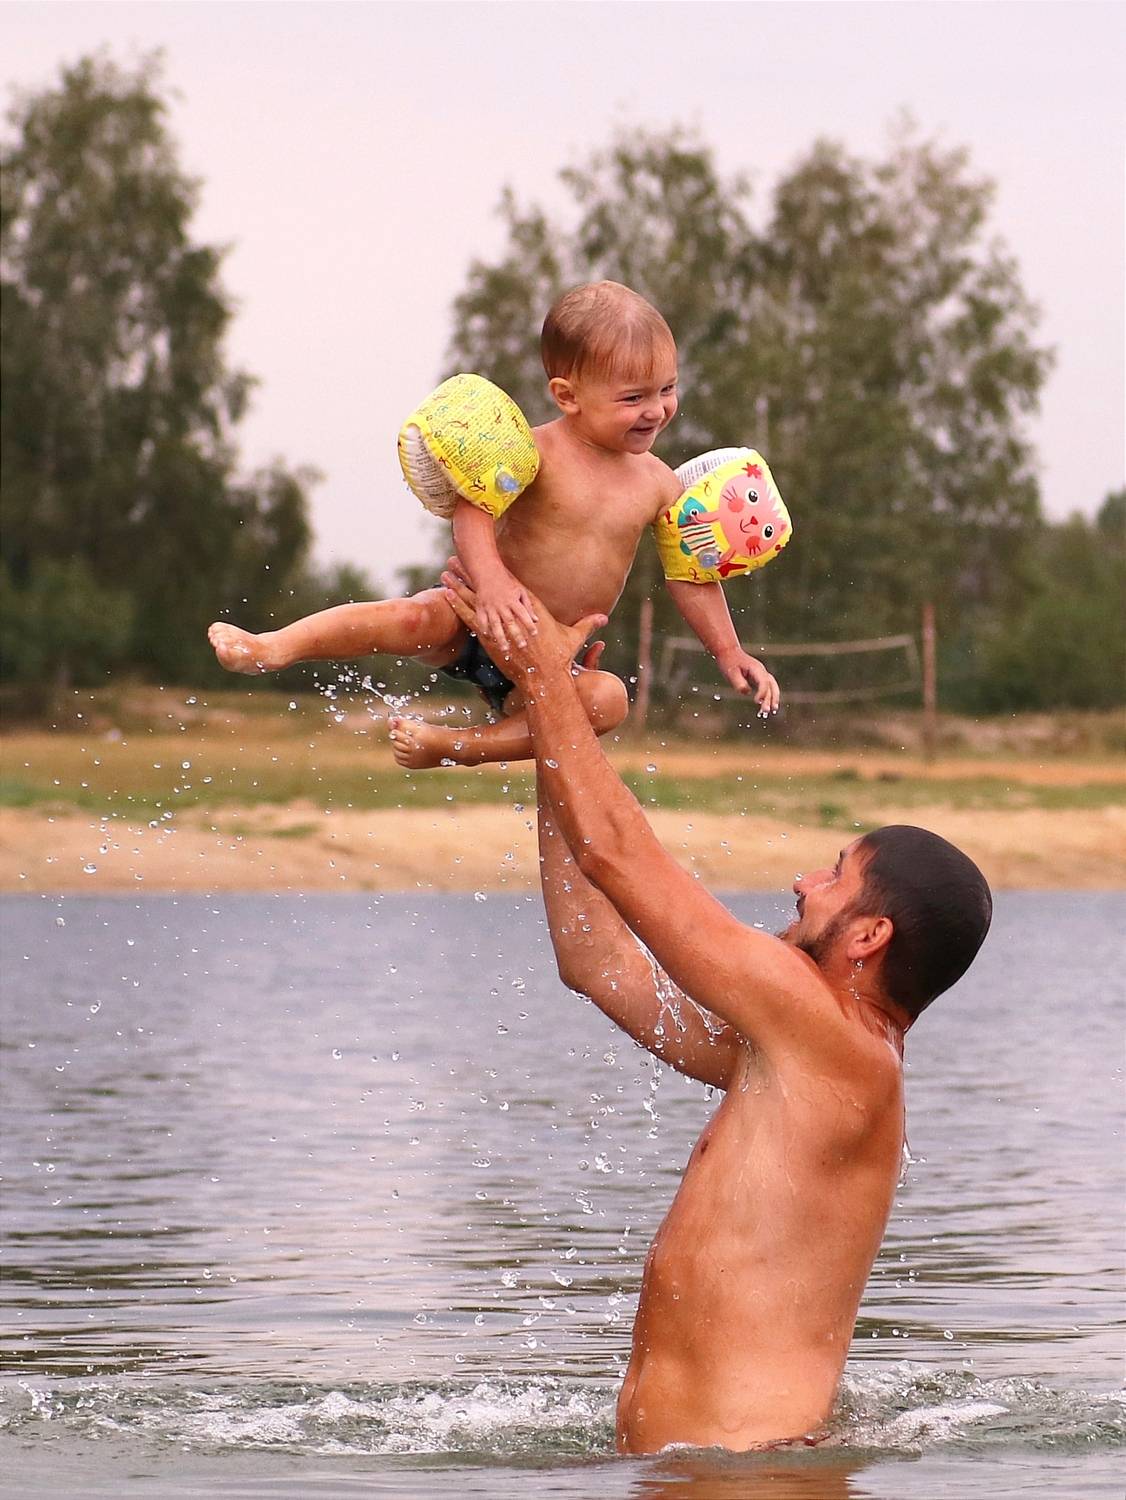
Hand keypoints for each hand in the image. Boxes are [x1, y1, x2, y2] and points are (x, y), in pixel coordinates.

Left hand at [441, 564, 605, 681]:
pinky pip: (470, 616)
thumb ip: (587, 625)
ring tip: (446, 570)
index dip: (497, 572)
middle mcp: (512, 610)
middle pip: (488, 585)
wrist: (546, 675)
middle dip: (472, 571)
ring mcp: (499, 622)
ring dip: (459, 583)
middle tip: (456, 557)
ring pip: (475, 597)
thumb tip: (605, 619)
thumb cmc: (561, 658)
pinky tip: (445, 593)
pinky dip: (457, 604)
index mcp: (530, 606)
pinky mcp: (489, 636)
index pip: (511, 583)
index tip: (487, 560)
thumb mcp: (575, 638)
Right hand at [472, 568, 538, 652]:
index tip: (534, 634)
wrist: (487, 574)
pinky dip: (484, 629)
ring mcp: (491, 608)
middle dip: (516, 635)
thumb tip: (535, 620)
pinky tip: (488, 637)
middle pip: (510, 623)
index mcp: (513, 601)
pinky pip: (482, 621)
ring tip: (505, 649)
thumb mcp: (520, 592)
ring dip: (501, 638)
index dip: (529, 625)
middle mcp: (502, 606)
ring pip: (496, 625)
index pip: (523, 615)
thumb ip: (528, 607)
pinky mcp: (481, 608)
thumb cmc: (506, 584)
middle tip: (522, 646)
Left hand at [716, 648, 780, 715]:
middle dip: (771, 698)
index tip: (757, 702)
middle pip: (771, 685)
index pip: (764, 682)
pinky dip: (768, 696)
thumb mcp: (731, 673)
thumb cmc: (729, 662)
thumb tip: (747, 692)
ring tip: (773, 711)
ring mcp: (761, 674)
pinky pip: (767, 688)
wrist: (728, 652)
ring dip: (773, 698)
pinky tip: (765, 706)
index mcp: (756, 668)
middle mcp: (761, 671)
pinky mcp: (758, 678)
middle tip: (767, 711)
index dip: (762, 692)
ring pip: (772, 686)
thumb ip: (739, 683)